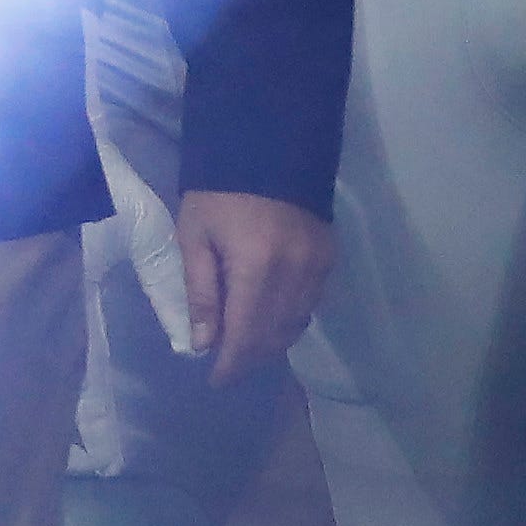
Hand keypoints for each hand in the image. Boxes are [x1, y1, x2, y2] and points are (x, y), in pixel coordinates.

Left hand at [172, 190, 334, 384]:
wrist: (268, 146)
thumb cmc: (218, 191)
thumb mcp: (195, 237)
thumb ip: (202, 292)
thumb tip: (204, 343)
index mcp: (257, 267)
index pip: (246, 335)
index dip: (231, 364)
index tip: (215, 380)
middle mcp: (294, 273)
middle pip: (273, 336)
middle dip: (249, 357)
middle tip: (226, 363)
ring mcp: (318, 265)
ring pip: (295, 324)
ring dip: (270, 342)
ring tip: (244, 344)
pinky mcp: (329, 256)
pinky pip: (310, 304)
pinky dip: (289, 319)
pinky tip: (270, 318)